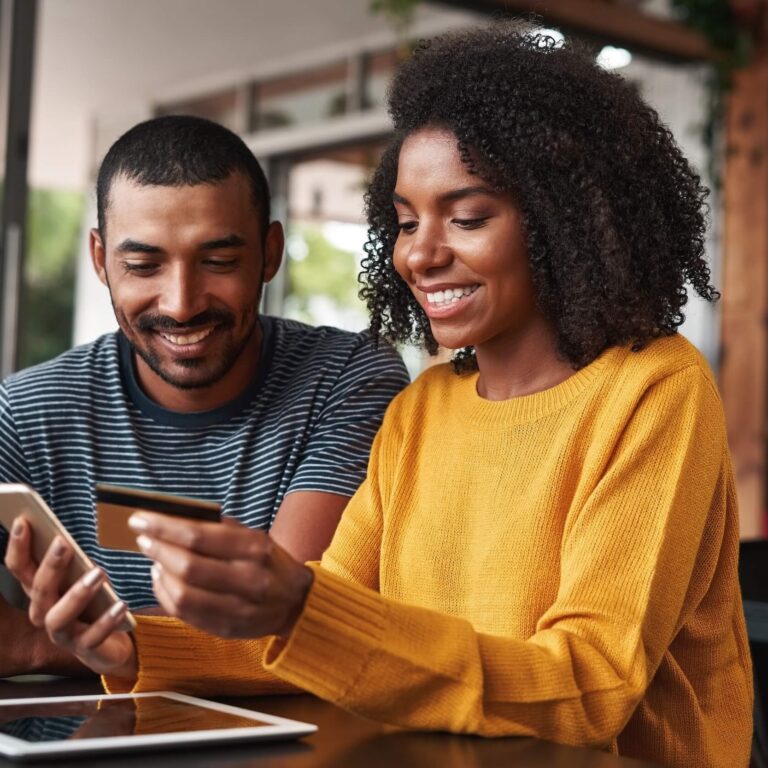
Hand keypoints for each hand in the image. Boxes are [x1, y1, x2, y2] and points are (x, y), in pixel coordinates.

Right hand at [4, 516, 137, 678]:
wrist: (112, 643)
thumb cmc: (93, 603)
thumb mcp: (80, 577)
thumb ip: (71, 560)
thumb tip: (63, 532)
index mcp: (41, 592)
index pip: (20, 569)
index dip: (18, 546)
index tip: (24, 520)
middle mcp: (45, 613)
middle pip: (38, 590)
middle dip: (49, 566)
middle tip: (63, 543)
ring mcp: (63, 634)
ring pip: (58, 617)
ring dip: (76, 594)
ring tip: (98, 573)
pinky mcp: (86, 648)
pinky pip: (93, 637)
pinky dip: (107, 621)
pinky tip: (121, 605)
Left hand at [129, 514, 313, 639]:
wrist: (295, 601)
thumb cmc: (267, 561)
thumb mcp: (253, 536)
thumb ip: (219, 527)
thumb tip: (173, 517)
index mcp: (254, 548)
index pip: (199, 536)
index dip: (164, 528)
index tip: (140, 519)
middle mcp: (249, 578)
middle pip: (188, 566)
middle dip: (158, 549)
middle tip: (143, 539)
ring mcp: (238, 608)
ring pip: (183, 594)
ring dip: (160, 574)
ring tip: (154, 559)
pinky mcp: (226, 628)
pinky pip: (185, 614)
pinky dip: (166, 595)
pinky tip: (163, 580)